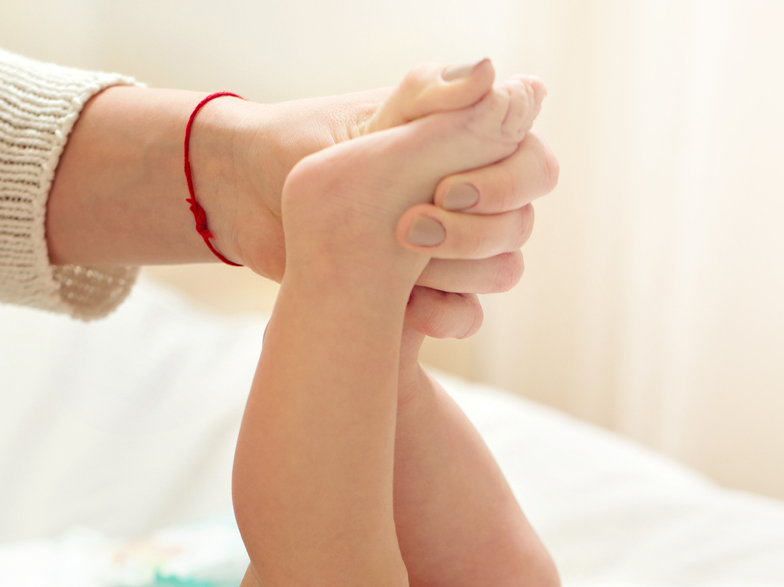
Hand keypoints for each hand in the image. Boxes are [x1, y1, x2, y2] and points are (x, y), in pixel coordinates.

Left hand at [199, 63, 555, 337]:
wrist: (249, 201)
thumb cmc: (307, 148)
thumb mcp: (372, 122)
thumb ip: (434, 100)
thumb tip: (495, 75)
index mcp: (471, 145)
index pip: (535, 165)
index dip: (507, 182)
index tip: (448, 186)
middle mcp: (472, 195)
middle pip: (521, 223)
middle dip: (474, 232)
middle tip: (410, 228)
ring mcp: (452, 246)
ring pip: (502, 270)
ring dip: (459, 272)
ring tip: (401, 264)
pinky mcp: (428, 290)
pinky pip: (467, 315)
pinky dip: (446, 315)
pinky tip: (409, 307)